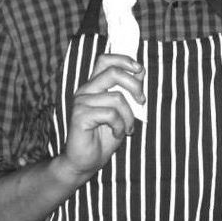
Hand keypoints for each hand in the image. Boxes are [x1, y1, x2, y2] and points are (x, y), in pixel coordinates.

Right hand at [61, 54, 144, 180]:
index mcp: (94, 86)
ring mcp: (81, 103)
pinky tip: (118, 133)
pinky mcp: (80, 116)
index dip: (123, 59)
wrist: (86, 161)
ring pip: (116, 97)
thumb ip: (127, 92)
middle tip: (142, 101)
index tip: (139, 69)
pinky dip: (120, 125)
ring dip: (129, 115)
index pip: (105, 60)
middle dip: (135, 85)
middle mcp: (85, 90)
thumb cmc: (104, 136)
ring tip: (127, 128)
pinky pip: (110, 114)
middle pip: (113, 72)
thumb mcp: (122, 111)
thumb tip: (139, 71)